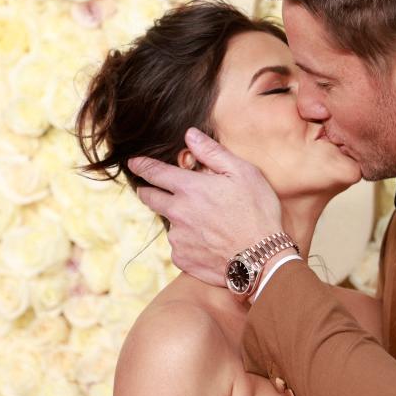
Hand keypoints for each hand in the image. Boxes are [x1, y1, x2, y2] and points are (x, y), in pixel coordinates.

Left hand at [128, 127, 283, 287]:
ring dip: (178, 219)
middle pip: (150, 198)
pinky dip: (188, 242)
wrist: (262, 259)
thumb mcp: (243, 173)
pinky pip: (179, 246)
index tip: (133, 163)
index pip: (155, 173)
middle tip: (151, 190)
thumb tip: (190, 135)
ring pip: (169, 223)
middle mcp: (177, 212)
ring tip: (205, 223)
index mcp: (190, 188)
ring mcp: (178, 238)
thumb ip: (213, 153)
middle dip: (147, 191)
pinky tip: (209, 242)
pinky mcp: (182, 259)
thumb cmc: (257, 212)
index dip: (142, 166)